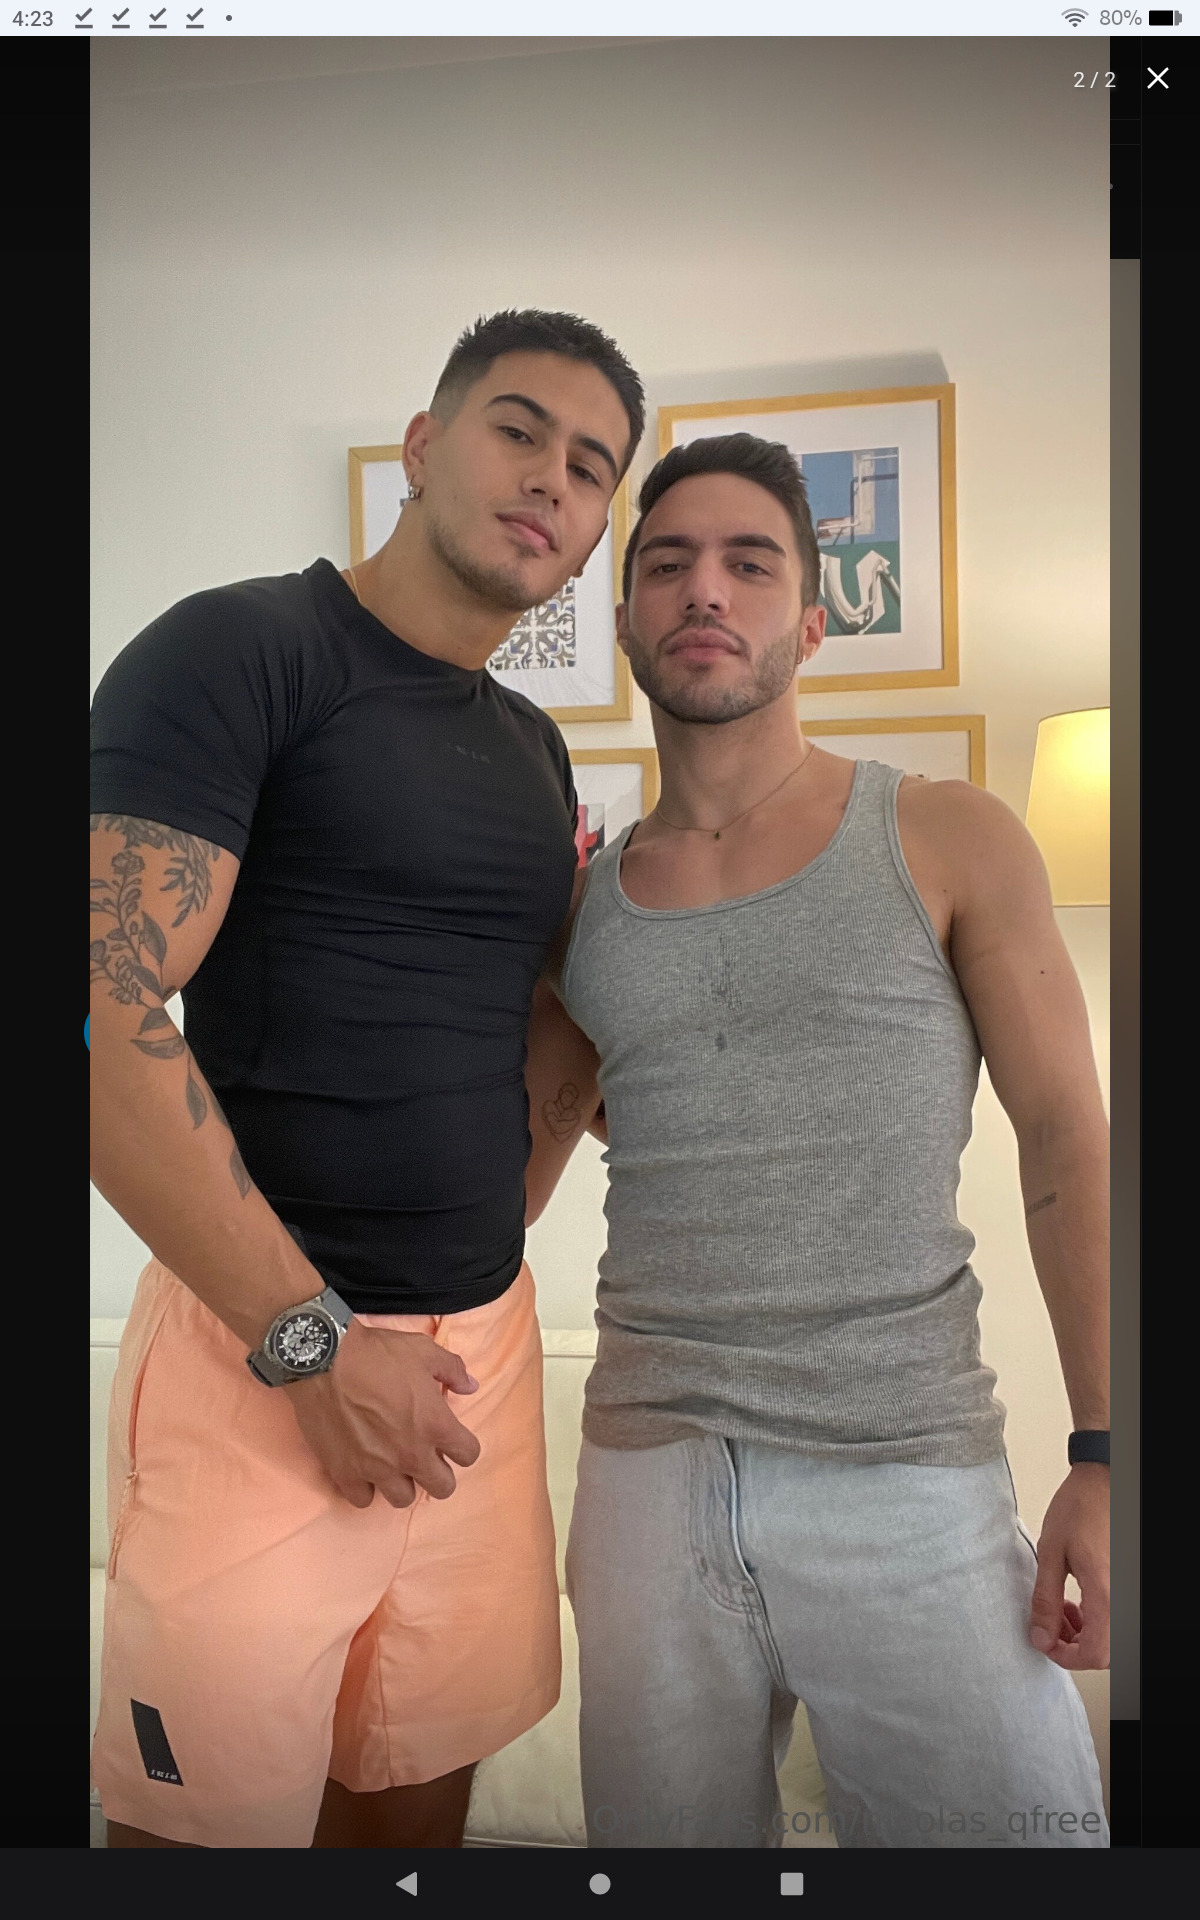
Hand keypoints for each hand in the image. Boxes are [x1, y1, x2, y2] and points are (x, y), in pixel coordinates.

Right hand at [287, 1320, 479, 1509]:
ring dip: (403, 1482)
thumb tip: (471, 1387)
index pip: (468, 1455)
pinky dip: (365, 1487)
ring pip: (403, 1498)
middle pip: (442, 1487)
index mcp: (435, 1424)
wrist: (324, 1359)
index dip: (463, 1446)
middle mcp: (411, 1454)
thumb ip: (453, 1370)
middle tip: (425, 1455)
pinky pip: (363, 1500)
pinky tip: (363, 1468)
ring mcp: (377, 1468)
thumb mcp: (424, 1350)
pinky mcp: (345, 1473)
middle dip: (439, 1472)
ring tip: (393, 1463)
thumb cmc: (378, 1353)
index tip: (451, 1438)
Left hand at [1028, 1464, 1109, 1669]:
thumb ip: (1045, 1600)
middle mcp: (1122, 1597)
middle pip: (1104, 1651)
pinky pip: (1114, 1617)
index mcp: (1105, 1593)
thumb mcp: (1051, 1553)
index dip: (1066, 1657)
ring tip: (1060, 1611)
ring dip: (1084, 1634)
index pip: (1094, 1653)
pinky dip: (1095, 1620)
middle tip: (1049, 1626)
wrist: (1103, 1480)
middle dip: (1073, 1646)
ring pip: (1110, 1636)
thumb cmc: (1080, 1507)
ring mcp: (1127, 1592)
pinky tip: (1077, 1602)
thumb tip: (1040, 1636)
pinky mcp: (1126, 1583)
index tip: (1044, 1643)